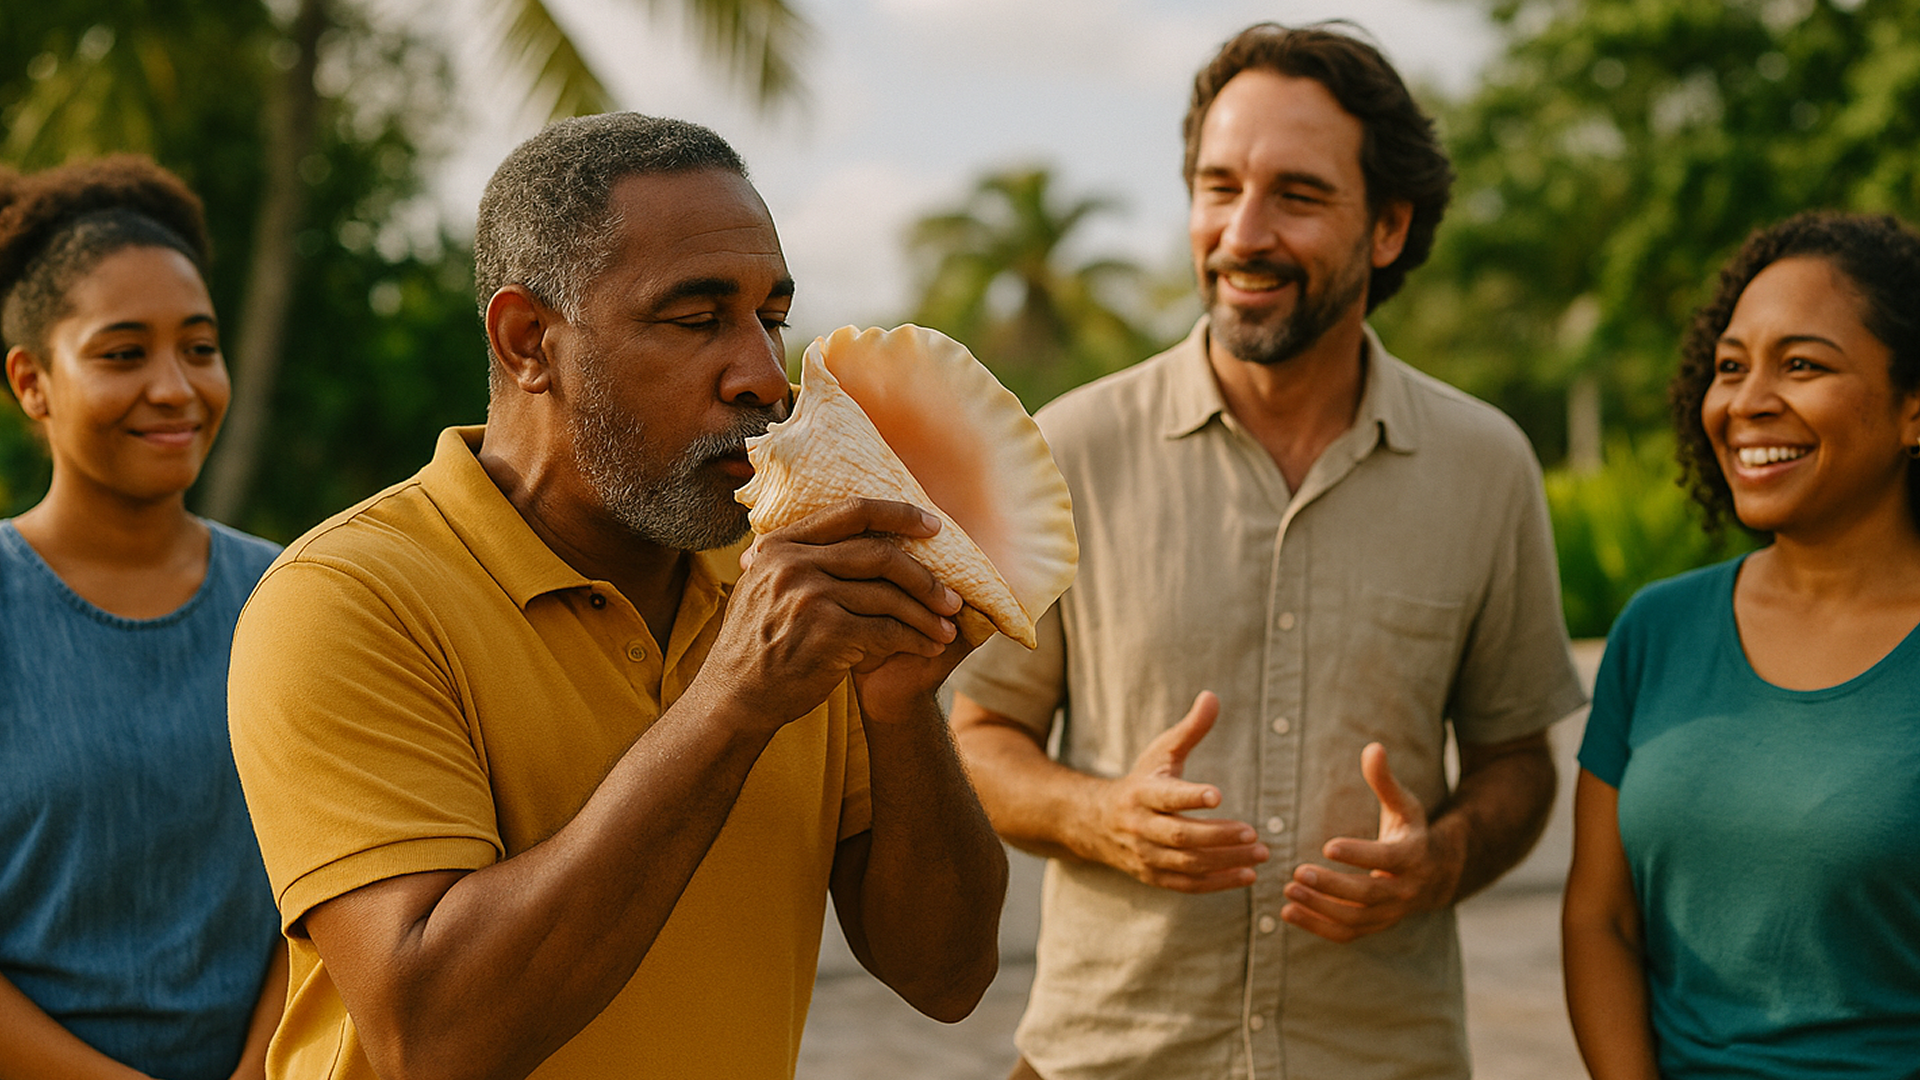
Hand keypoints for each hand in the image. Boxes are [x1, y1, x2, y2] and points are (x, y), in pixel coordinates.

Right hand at [705, 498, 963, 730]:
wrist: (734, 698)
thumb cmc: (759, 644)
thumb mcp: (763, 586)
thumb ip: (798, 559)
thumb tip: (850, 535)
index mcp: (781, 544)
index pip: (852, 512)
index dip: (899, 514)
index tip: (933, 525)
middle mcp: (792, 564)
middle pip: (880, 555)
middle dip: (924, 577)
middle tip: (952, 595)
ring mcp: (809, 597)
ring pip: (889, 597)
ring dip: (926, 615)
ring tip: (948, 627)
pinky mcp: (826, 633)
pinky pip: (887, 632)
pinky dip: (914, 641)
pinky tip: (929, 648)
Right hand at [1081, 691, 1267, 892]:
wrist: (1096, 823)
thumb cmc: (1140, 782)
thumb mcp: (1160, 753)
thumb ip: (1189, 730)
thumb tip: (1213, 696)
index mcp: (1141, 793)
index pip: (1167, 796)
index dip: (1191, 796)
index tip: (1218, 794)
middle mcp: (1141, 827)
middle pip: (1181, 836)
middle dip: (1219, 836)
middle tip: (1255, 833)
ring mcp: (1146, 855)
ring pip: (1187, 863)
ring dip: (1226, 861)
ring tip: (1260, 853)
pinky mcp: (1154, 877)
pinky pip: (1187, 885)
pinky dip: (1218, 883)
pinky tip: (1247, 874)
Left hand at [1280, 742, 1462, 942]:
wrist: (1435, 874)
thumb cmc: (1411, 830)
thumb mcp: (1404, 804)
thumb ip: (1385, 780)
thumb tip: (1373, 747)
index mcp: (1412, 855)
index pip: (1387, 857)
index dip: (1359, 853)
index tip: (1327, 845)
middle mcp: (1404, 889)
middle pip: (1367, 893)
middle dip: (1332, 885)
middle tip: (1296, 872)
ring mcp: (1391, 912)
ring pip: (1355, 918)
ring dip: (1320, 908)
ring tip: (1288, 891)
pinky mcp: (1376, 925)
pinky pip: (1347, 933)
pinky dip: (1317, 927)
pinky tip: (1288, 911)